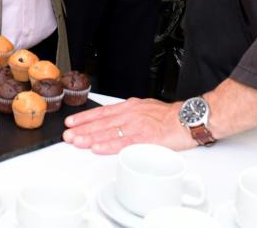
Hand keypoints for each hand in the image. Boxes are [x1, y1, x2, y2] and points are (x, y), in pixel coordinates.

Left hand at [62, 97, 195, 153]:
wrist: (189, 119)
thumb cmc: (171, 117)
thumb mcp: (145, 108)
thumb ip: (130, 115)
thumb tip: (116, 121)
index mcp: (130, 107)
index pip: (103, 112)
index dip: (85, 118)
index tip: (71, 122)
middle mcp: (131, 114)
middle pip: (101, 122)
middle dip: (82, 129)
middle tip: (67, 135)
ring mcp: (137, 126)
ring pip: (108, 132)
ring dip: (89, 137)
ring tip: (75, 141)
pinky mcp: (145, 138)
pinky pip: (123, 142)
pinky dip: (108, 145)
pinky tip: (96, 148)